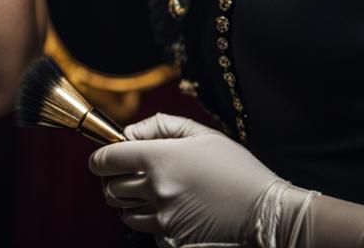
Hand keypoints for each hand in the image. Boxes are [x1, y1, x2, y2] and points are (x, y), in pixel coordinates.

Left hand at [89, 113, 283, 246]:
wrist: (264, 210)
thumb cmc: (234, 167)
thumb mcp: (200, 134)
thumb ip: (159, 126)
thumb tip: (129, 133)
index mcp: (160, 160)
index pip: (107, 160)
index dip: (99, 158)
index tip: (102, 157)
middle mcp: (156, 190)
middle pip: (110, 188)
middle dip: (113, 179)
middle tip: (129, 173)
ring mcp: (163, 219)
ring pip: (123, 212)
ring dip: (128, 201)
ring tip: (149, 191)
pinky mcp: (172, 239)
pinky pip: (145, 229)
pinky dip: (148, 219)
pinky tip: (168, 208)